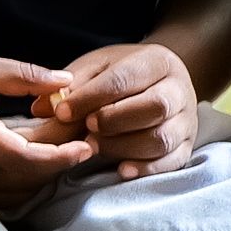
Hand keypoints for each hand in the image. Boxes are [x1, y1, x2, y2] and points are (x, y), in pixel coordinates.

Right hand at [0, 48, 98, 208]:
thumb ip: (23, 75)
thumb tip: (68, 81)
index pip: (26, 158)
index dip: (61, 156)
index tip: (86, 144)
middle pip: (25, 178)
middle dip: (59, 163)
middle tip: (84, 140)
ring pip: (15, 190)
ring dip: (43, 175)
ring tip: (62, 149)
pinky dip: (23, 182)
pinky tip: (34, 160)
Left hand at [47, 43, 200, 178]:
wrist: (159, 84)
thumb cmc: (121, 75)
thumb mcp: (97, 67)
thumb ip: (71, 85)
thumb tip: (43, 108)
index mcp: (157, 61)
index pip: (124, 79)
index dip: (91, 97)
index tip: (63, 112)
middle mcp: (179, 90)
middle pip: (154, 107)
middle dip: (114, 120)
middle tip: (86, 128)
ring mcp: (187, 121)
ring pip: (162, 138)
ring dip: (124, 146)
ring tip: (94, 146)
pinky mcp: (187, 146)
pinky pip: (172, 162)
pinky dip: (146, 168)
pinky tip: (121, 169)